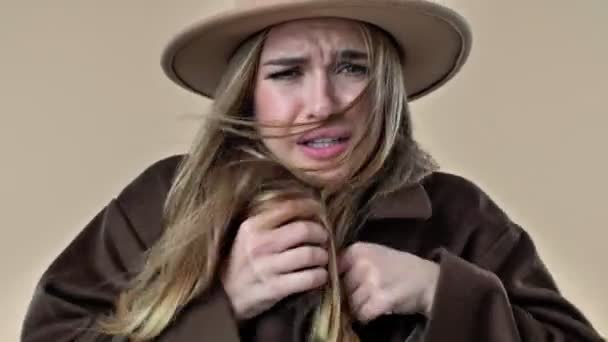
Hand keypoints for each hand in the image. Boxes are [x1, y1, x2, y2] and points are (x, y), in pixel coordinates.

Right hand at [221, 199, 329, 321]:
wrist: (223, 296)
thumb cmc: (241, 262)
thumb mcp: (248, 236)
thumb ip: (272, 221)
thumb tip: (306, 207)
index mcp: (253, 226)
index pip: (289, 208)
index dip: (311, 207)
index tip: (320, 210)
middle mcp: (259, 244)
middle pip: (304, 230)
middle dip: (321, 234)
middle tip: (323, 238)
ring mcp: (267, 267)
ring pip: (310, 254)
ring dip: (322, 256)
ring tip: (321, 258)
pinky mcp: (275, 288)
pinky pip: (308, 278)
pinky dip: (320, 276)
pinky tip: (319, 275)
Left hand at [338, 242, 438, 322]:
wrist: (427, 279)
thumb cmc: (398, 267)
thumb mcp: (372, 254)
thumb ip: (349, 263)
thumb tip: (325, 279)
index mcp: (356, 249)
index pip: (332, 270)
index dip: (336, 281)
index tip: (346, 285)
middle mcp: (362, 263)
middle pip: (340, 288)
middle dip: (349, 295)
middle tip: (365, 294)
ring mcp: (371, 281)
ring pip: (350, 303)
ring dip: (358, 307)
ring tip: (373, 300)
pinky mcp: (381, 299)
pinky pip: (362, 314)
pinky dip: (366, 316)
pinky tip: (376, 309)